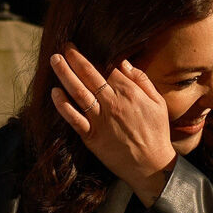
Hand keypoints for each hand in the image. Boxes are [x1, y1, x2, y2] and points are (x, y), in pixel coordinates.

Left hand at [49, 46, 176, 205]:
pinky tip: (54, 93)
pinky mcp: (92, 136)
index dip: (94, 56)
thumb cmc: (156, 133)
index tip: (83, 50)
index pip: (107, 67)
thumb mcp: (158, 102)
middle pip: (89, 75)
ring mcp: (100, 119)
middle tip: (64, 47)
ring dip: (64, 74)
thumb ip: (141, 81)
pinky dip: (63, 105)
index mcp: (129, 92)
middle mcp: (112, 103)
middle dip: (74, 58)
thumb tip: (124, 63)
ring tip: (55, 60)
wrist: (151, 165)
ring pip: (78, 92)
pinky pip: (74, 118)